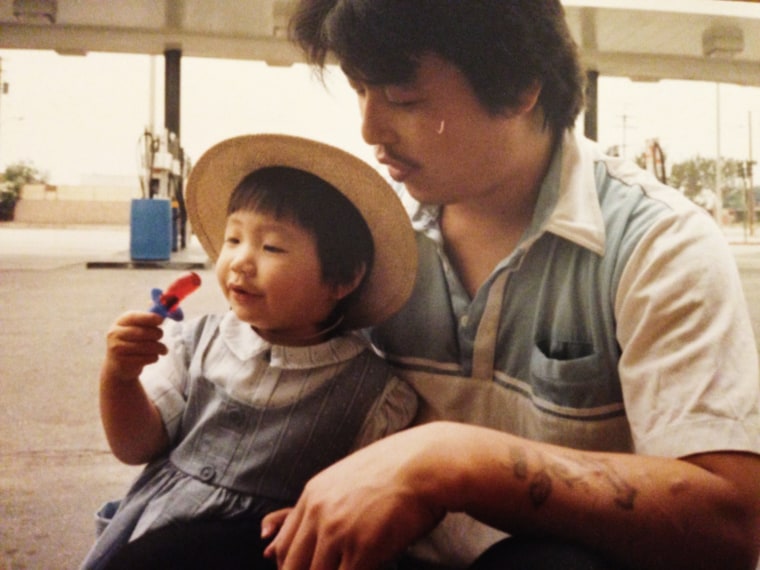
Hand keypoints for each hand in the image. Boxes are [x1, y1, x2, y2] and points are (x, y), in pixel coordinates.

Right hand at [102, 311, 166, 383]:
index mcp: (121, 322)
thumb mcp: (137, 328)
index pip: (134, 317)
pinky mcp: (122, 362)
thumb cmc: (133, 343)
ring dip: (159, 348)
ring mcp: (116, 348)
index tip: (161, 320)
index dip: (149, 318)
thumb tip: (167, 306)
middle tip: (161, 336)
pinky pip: (145, 358)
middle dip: (157, 334)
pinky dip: (154, 357)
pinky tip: (153, 357)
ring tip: (163, 349)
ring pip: (146, 346)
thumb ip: (150, 318)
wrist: (119, 366)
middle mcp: (115, 333)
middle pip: (142, 332)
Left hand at [262, 425, 451, 569]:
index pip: (282, 547)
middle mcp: (318, 513)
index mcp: (312, 496)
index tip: (312, 569)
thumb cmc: (397, 472)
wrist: (428, 464)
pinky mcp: (362, 549)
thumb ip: (326, 504)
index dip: (292, 567)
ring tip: (354, 569)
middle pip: (292, 568)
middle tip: (336, 569)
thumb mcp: (349, 480)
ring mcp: (338, 531)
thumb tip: (302, 533)